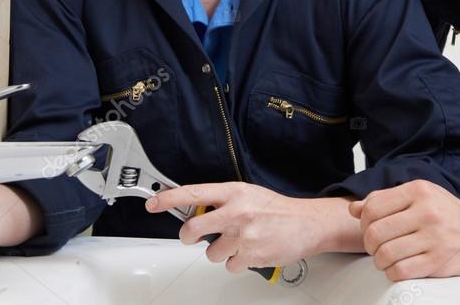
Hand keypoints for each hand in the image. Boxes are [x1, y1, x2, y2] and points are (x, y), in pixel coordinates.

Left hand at [146, 182, 359, 271]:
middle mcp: (236, 212)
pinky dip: (237, 262)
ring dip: (220, 251)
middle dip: (188, 236)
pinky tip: (249, 251)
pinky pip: (229, 266)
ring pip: (211, 252)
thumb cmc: (276, 209)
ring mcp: (243, 235)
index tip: (153, 203)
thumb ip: (222, 200)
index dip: (169, 199)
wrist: (306, 223)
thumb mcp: (247, 194)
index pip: (193, 193)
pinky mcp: (251, 255)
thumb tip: (195, 208)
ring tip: (238, 242)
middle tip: (192, 236)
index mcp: (233, 192)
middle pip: (193, 228)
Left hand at [348, 180, 459, 280]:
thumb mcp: (420, 196)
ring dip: (379, 260)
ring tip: (385, 257)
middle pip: (375, 232)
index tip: (368, 228)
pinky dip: (392, 272)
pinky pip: (400, 271)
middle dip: (369, 243)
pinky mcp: (438, 262)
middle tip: (375, 246)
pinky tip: (397, 267)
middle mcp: (426, 212)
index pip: (373, 207)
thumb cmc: (448, 214)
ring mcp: (433, 238)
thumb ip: (386, 199)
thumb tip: (354, 209)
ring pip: (385, 254)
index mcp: (419, 191)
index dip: (363, 221)